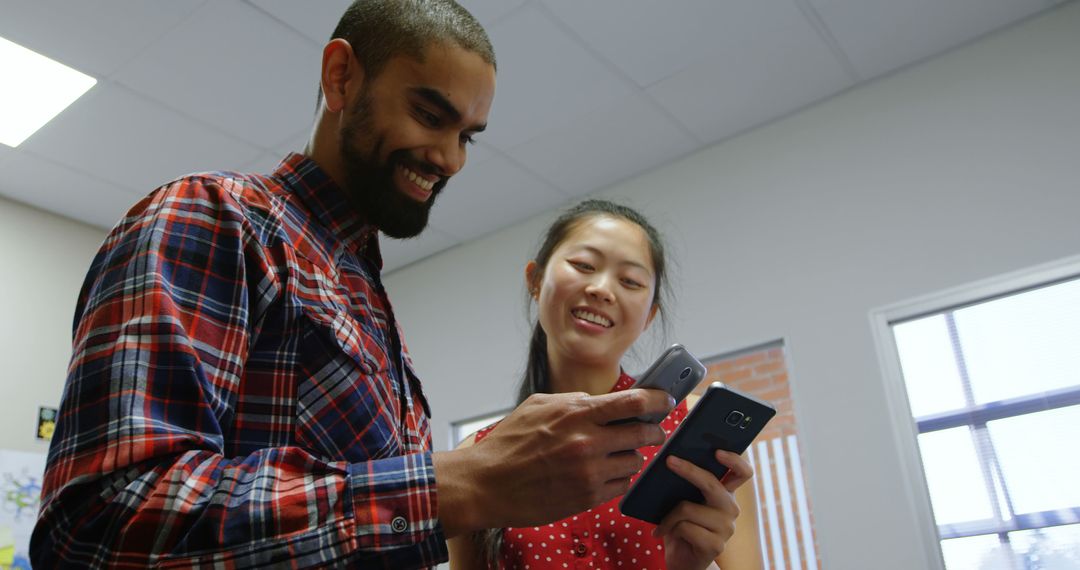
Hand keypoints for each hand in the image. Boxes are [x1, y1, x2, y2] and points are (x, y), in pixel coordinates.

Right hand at [440, 389, 671, 533]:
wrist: (486, 483)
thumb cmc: (509, 443)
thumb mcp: (539, 406)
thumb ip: (574, 401)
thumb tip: (601, 401)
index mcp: (577, 414)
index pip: (633, 401)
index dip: (657, 400)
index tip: (665, 400)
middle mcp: (588, 442)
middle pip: (644, 434)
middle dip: (653, 432)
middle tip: (651, 432)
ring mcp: (589, 473)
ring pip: (634, 462)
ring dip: (630, 457)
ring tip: (614, 455)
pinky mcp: (587, 498)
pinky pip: (621, 486)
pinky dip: (617, 479)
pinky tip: (602, 474)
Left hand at [653, 450, 753, 569]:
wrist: (682, 562)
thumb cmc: (681, 527)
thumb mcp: (683, 502)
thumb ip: (686, 486)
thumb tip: (672, 462)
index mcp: (725, 495)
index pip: (742, 473)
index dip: (734, 460)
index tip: (717, 450)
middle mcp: (730, 509)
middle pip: (711, 484)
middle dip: (688, 470)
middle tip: (669, 461)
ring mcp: (726, 528)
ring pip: (688, 507)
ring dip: (668, 515)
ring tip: (661, 523)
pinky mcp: (716, 545)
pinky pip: (684, 526)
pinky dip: (667, 528)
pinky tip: (661, 533)